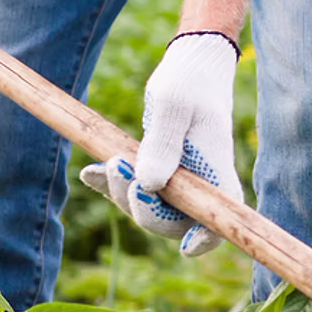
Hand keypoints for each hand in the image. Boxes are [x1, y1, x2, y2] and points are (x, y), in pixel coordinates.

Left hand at [80, 31, 239, 257]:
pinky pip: (133, 189)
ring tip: (107, 162)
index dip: (204, 240)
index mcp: (216, 173)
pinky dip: (109, 184)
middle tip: (120, 166)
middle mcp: (200, 184)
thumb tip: (149, 186)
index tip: (183, 246)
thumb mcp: (173, 107)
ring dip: (121, 192)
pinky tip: (91, 172)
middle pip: (172, 222)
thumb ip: (162, 146)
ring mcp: (179, 180)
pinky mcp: (159, 170)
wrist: (190, 65)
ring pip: (148, 208)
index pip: (219, 223)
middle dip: (141, 206)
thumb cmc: (190, 81)